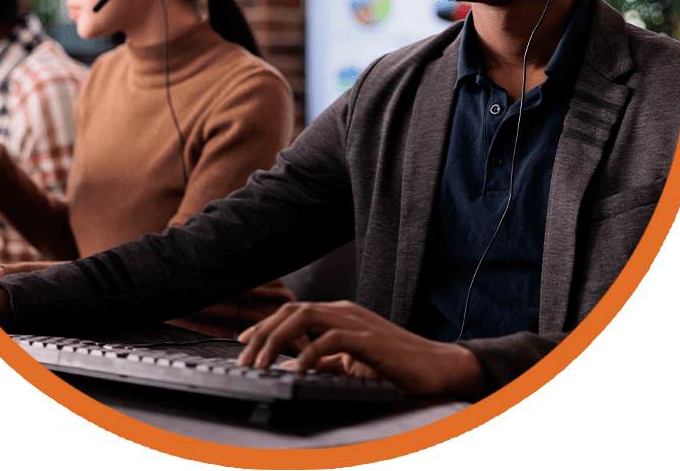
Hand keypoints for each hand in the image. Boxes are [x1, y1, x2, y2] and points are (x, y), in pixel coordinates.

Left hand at [236, 300, 487, 396]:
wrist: (437, 367)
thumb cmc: (396, 365)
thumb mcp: (352, 364)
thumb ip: (325, 362)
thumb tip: (294, 367)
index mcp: (337, 315)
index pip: (292, 312)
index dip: (264, 325)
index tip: (242, 342)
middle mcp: (342, 311)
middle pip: (291, 310)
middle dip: (262, 333)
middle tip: (244, 359)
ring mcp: (355, 321)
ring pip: (304, 317)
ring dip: (277, 339)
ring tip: (262, 364)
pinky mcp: (368, 338)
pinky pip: (331, 338)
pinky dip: (309, 353)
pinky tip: (298, 369)